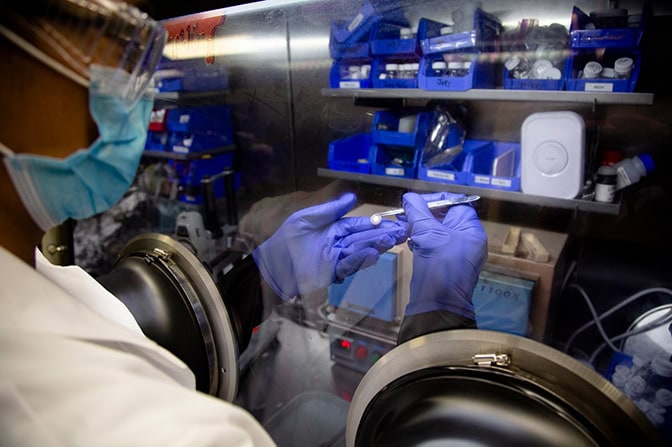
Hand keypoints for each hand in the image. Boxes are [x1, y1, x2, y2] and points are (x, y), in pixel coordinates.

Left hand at [253, 193, 408, 299]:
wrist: (271, 264)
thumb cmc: (286, 239)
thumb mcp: (306, 218)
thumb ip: (330, 209)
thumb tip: (352, 196)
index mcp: (334, 229)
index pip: (360, 225)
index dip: (377, 224)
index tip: (394, 222)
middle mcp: (339, 244)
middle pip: (364, 239)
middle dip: (383, 235)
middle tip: (403, 232)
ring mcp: (336, 259)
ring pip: (360, 252)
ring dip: (376, 246)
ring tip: (391, 240)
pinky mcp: (330, 273)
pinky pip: (348, 265)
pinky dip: (359, 260)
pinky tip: (372, 254)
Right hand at [402, 191, 486, 318]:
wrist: (437, 303)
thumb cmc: (438, 264)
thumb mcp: (427, 233)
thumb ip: (418, 211)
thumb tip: (409, 197)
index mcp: (471, 230)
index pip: (455, 204)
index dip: (434, 201)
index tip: (414, 203)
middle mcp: (467, 240)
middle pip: (445, 217)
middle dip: (423, 214)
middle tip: (404, 214)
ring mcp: (456, 253)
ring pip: (437, 232)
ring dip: (420, 227)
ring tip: (403, 227)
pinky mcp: (444, 264)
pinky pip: (434, 246)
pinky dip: (421, 241)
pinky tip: (409, 241)